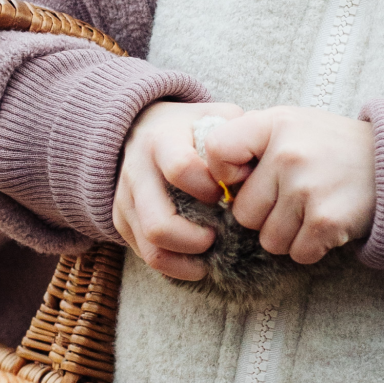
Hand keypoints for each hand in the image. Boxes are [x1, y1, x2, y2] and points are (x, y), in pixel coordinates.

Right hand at [113, 100, 242, 281]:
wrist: (143, 128)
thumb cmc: (190, 128)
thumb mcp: (215, 116)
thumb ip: (240, 133)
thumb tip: (261, 167)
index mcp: (161, 141)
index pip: (180, 170)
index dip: (207, 189)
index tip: (223, 193)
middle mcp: (137, 172)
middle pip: (159, 224)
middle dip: (195, 240)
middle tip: (216, 235)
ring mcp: (125, 199)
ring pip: (151, 248)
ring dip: (185, 260)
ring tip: (209, 252)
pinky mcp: (122, 220)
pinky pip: (146, 256)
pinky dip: (174, 265)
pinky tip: (196, 259)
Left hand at [196, 107, 375, 266]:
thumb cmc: (333, 147)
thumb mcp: (292, 125)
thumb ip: (251, 142)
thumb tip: (210, 179)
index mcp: (274, 123)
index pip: (217, 152)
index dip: (225, 174)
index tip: (247, 176)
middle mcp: (287, 153)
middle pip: (243, 211)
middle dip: (265, 214)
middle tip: (297, 195)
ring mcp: (307, 188)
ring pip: (268, 239)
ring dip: (289, 234)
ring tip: (314, 208)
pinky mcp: (327, 220)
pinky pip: (297, 252)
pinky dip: (312, 247)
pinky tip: (328, 223)